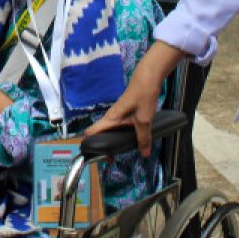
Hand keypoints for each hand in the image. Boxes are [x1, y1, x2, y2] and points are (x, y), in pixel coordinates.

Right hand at [85, 42, 184, 156]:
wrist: (148, 78)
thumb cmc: (142, 95)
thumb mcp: (144, 119)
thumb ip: (143, 137)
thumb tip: (144, 153)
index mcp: (110, 119)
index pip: (90, 133)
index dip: (90, 146)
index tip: (100, 157)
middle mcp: (110, 118)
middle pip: (99, 135)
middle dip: (102, 148)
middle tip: (112, 159)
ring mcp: (117, 116)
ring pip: (110, 132)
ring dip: (112, 142)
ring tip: (121, 153)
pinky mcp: (125, 114)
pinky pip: (118, 128)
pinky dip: (121, 136)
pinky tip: (132, 140)